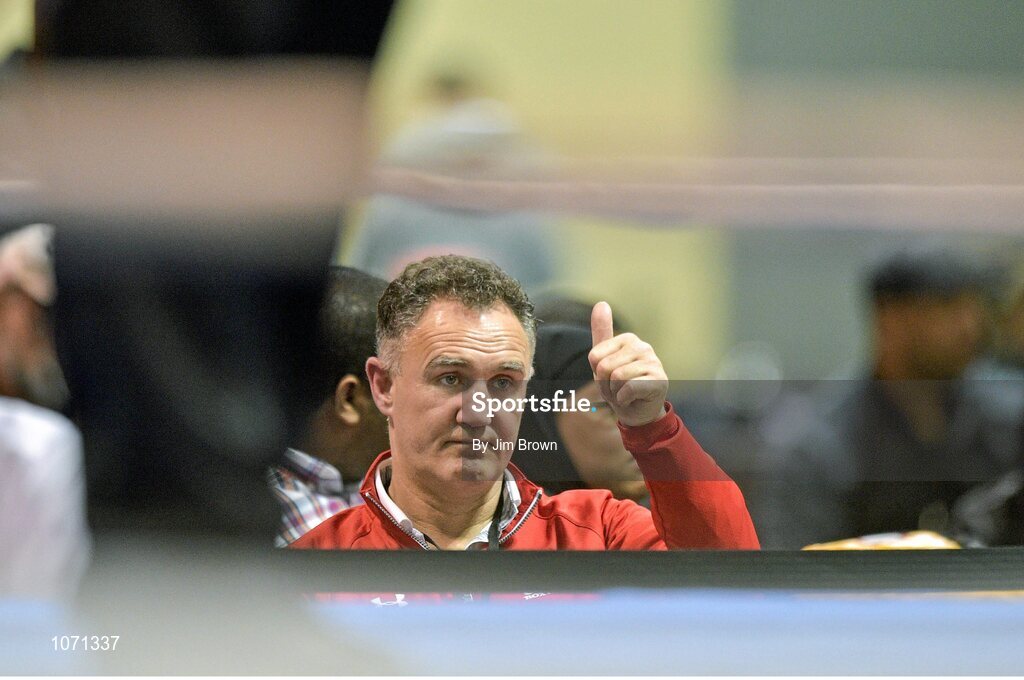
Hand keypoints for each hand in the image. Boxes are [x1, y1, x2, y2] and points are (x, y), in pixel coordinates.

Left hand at [588, 301, 667, 426]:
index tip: (609, 378)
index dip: (596, 373)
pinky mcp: (660, 380)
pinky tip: (634, 399)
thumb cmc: (619, 386)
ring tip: (625, 394)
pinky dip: (625, 400)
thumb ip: (602, 332)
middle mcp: (643, 346)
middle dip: (606, 385)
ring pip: (617, 377)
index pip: (595, 356)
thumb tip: (601, 303)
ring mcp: (654, 362)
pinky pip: (628, 388)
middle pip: (604, 367)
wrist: (638, 414)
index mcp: (628, 339)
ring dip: (615, 393)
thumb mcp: (603, 360)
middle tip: (618, 389)